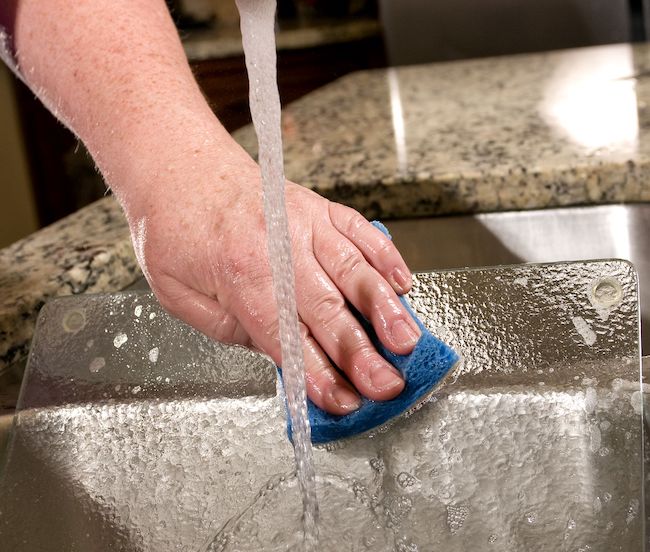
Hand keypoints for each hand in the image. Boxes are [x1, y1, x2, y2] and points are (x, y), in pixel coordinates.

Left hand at [126, 152, 419, 413]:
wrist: (178, 167)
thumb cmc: (176, 228)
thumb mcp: (178, 293)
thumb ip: (231, 328)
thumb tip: (279, 352)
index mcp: (240, 272)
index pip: (286, 335)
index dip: (317, 372)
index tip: (342, 400)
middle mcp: (279, 244)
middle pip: (327, 307)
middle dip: (361, 352)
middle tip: (386, 383)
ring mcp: (304, 221)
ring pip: (354, 269)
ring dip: (384, 308)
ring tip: (407, 339)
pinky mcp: (318, 206)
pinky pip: (360, 230)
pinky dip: (385, 256)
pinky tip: (403, 284)